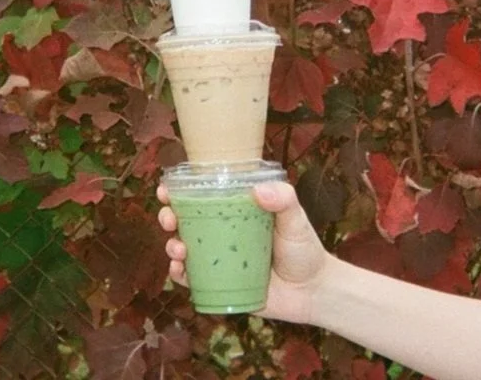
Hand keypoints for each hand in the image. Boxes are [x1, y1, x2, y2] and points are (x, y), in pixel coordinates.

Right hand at [157, 182, 329, 324]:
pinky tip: (179, 271)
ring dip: (171, 246)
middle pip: (184, 221)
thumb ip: (284, 200)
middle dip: (168, 217)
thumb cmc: (305, 250)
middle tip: (169, 218)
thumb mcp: (296, 219)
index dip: (178, 191)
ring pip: (183, 250)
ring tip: (178, 248)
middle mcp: (222, 234)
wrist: (314, 292)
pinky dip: (180, 275)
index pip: (202, 197)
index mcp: (235, 212)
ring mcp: (219, 260)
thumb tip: (258, 190)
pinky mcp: (219, 285)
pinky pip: (192, 280)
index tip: (166, 189)